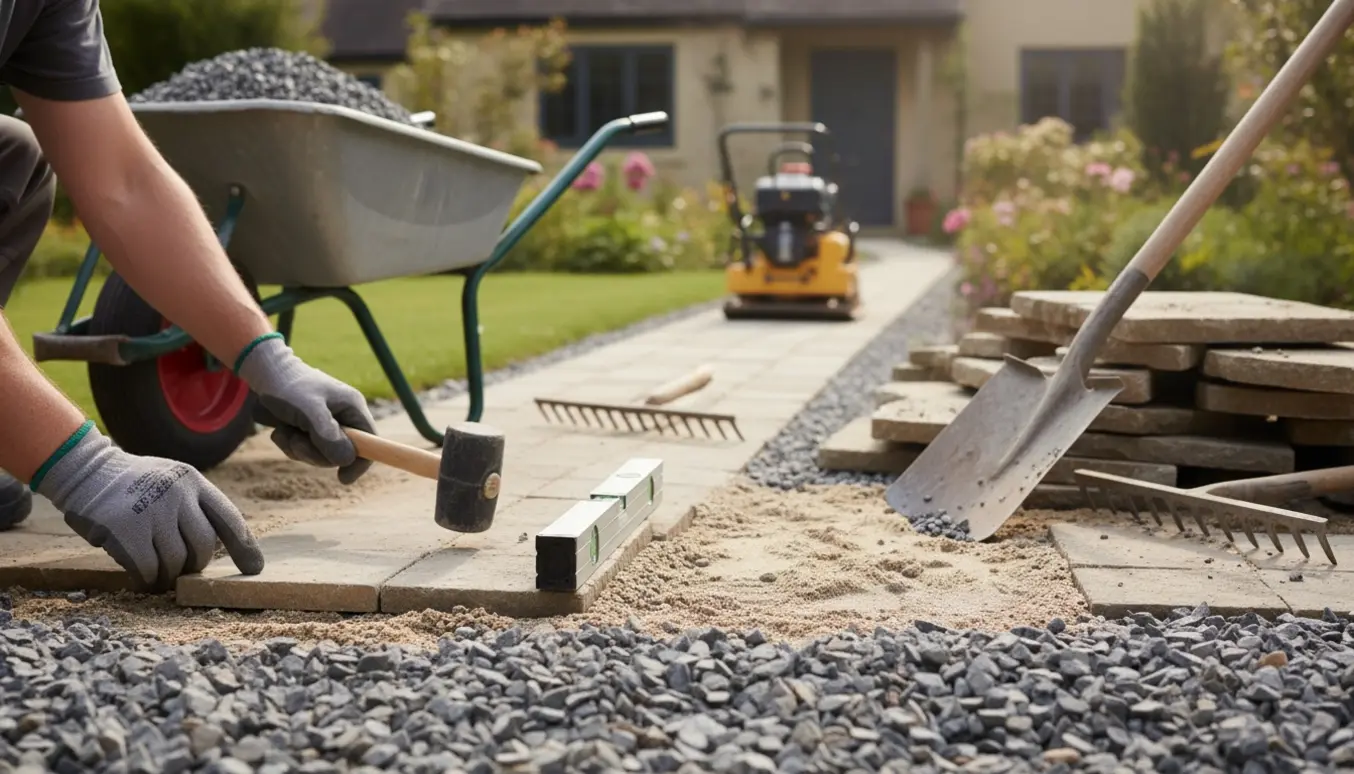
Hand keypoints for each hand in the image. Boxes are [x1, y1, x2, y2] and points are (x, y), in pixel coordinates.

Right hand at [31, 423, 263, 589]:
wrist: (86, 472)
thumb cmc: (134, 485)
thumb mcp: (172, 482)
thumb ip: (195, 507)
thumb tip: (226, 549)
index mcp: (193, 481)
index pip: (229, 518)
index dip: (244, 547)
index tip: (254, 569)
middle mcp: (177, 494)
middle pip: (204, 546)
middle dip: (195, 565)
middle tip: (182, 570)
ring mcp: (152, 511)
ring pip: (176, 562)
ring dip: (169, 576)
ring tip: (158, 574)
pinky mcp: (126, 529)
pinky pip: (149, 569)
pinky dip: (148, 580)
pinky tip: (142, 578)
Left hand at [235, 333, 376, 483]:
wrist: (264, 373)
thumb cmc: (288, 386)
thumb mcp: (308, 409)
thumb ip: (327, 434)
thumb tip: (346, 460)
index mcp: (352, 407)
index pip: (370, 441)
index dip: (361, 462)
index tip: (343, 478)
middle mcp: (343, 417)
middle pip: (341, 453)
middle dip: (315, 453)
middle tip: (297, 440)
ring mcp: (325, 424)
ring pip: (319, 454)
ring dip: (298, 448)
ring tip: (285, 430)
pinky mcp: (309, 429)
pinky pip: (304, 450)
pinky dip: (289, 444)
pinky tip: (280, 430)